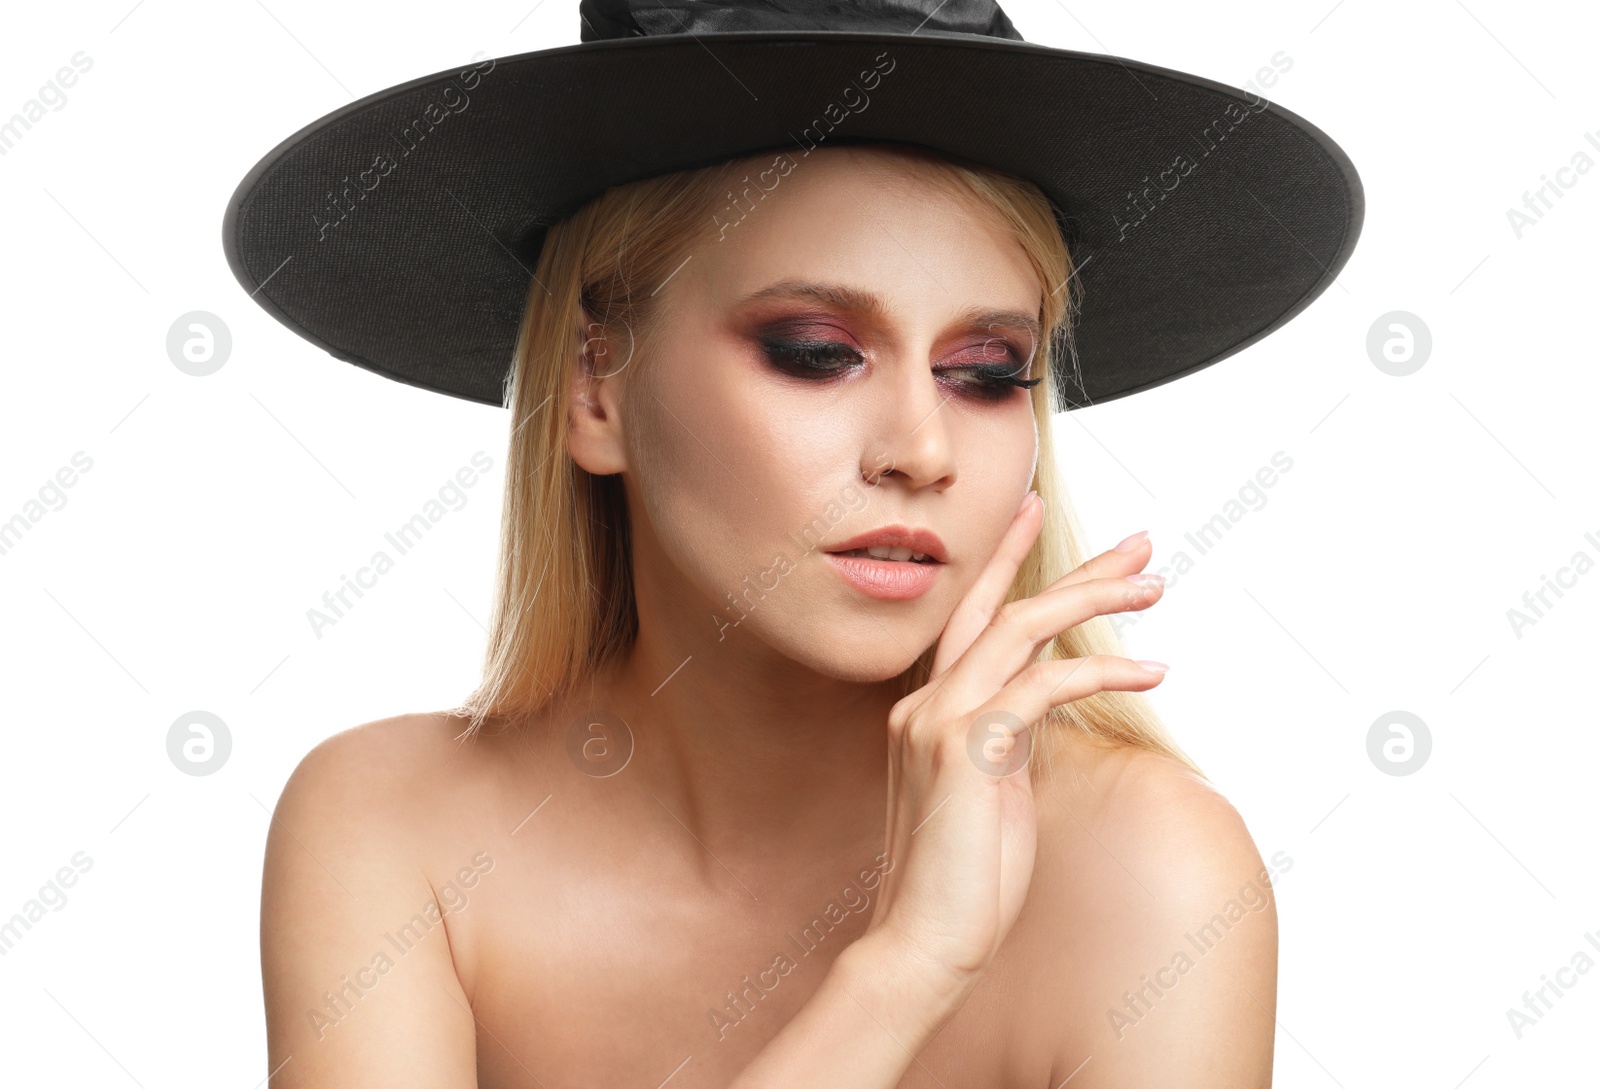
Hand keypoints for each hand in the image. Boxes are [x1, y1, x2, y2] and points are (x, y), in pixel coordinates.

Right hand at [861, 494, 1168, 1001]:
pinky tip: (1151, 668)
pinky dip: (1102, 669)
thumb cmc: (964, 879)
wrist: (924, 943)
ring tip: (1154, 586)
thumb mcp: (992, 791)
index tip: (1038, 513)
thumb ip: (1008, 736)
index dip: (1006, 561)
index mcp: (926, 711)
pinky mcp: (969, 748)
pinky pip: (1044, 686)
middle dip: (1073, 569)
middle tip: (1139, 543)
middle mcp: (924, 703)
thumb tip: (1046, 697)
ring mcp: (938, 720)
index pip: (969, 617)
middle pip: (1001, 607)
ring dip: (1093, 600)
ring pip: (1020, 629)